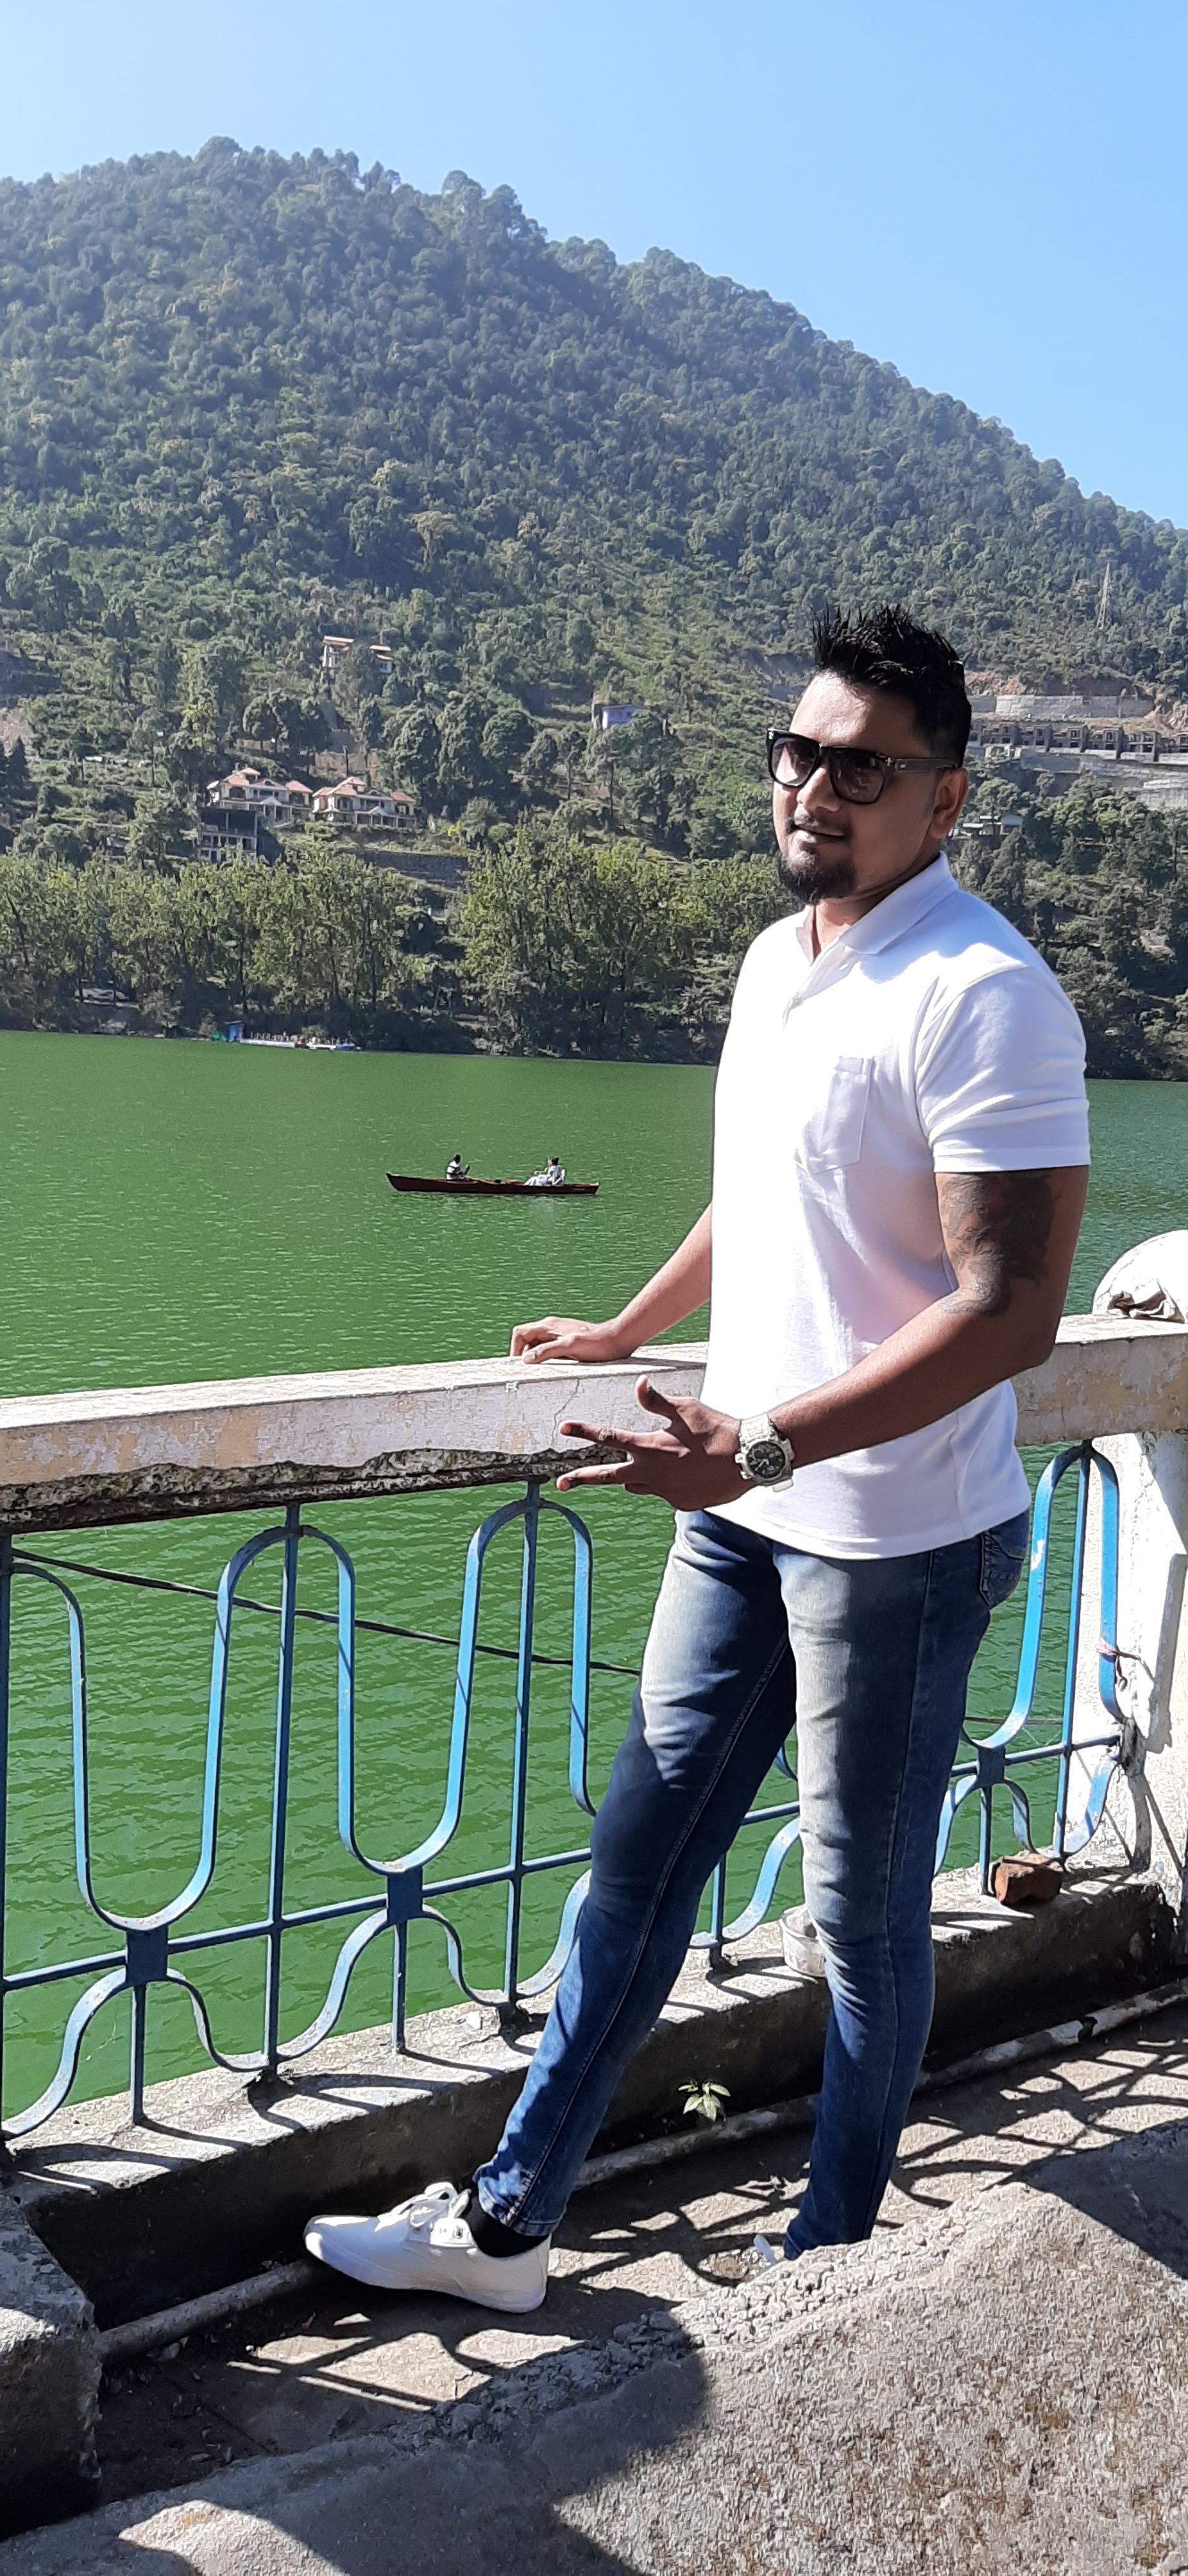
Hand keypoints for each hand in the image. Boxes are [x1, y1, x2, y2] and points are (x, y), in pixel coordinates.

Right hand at [510, 1315, 634, 1365]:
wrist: (618, 1340)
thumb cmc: (597, 1343)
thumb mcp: (570, 1347)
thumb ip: (547, 1351)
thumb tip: (526, 1360)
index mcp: (549, 1326)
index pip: (520, 1333)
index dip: (515, 1349)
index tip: (521, 1366)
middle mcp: (552, 1329)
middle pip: (526, 1340)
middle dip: (524, 1356)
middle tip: (530, 1373)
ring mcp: (559, 1336)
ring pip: (537, 1347)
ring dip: (537, 1359)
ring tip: (544, 1373)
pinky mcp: (567, 1344)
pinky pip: (549, 1351)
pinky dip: (547, 1361)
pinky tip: (557, 1371)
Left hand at [556, 1378, 744, 1507]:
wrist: (747, 1459)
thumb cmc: (716, 1429)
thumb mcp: (685, 1409)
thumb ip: (656, 1401)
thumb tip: (638, 1384)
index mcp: (650, 1447)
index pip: (608, 1438)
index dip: (584, 1432)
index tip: (564, 1429)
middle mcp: (652, 1473)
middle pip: (607, 1476)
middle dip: (582, 1478)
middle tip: (563, 1482)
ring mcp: (665, 1492)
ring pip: (637, 1485)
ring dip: (636, 1475)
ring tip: (658, 1462)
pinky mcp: (680, 1503)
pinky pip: (664, 1493)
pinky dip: (668, 1483)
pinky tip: (689, 1472)